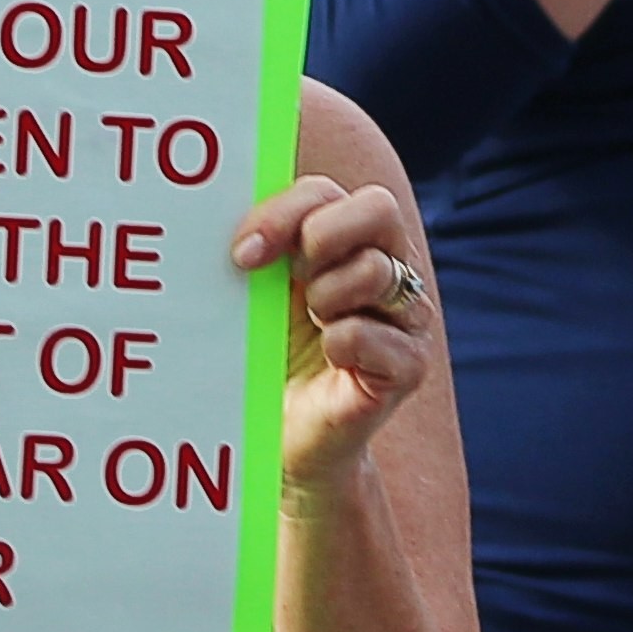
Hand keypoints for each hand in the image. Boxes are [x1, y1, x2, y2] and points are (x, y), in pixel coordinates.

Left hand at [232, 176, 439, 492]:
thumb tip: (223, 212)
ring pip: (375, 270)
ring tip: (312, 327)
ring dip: (326, 297)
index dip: (283, 213)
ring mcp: (406, 315)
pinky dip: (342, 343)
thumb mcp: (258, 293)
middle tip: (292, 279)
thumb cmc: (268, 356)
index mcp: (348, 239)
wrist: (284, 438)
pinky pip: (375, 335)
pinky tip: (327, 359)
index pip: (324, 192)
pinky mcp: (408, 365)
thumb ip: (259, 247)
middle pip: (377, 208)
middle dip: (321, 237)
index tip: (242, 254)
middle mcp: (388, 267)